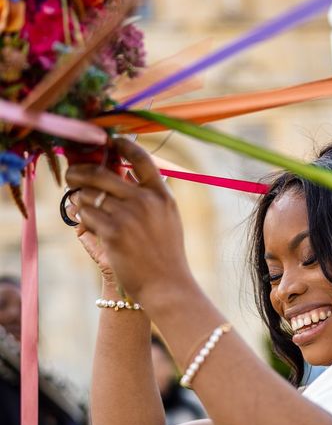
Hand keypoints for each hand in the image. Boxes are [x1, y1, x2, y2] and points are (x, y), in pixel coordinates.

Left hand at [65, 138, 193, 303]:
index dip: (123, 145)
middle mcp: (146, 201)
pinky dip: (82, 217)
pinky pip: (86, 214)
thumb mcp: (167, 218)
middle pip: (104, 173)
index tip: (110, 140)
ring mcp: (130, 215)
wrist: (166, 284)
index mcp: (162, 195)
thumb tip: (127, 176)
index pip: (141, 158)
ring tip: (81, 205)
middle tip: (72, 174)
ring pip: (90, 195)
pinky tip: (86, 224)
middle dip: (81, 171)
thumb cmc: (165, 253)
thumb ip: (151, 196)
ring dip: (81, 199)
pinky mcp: (113, 232)